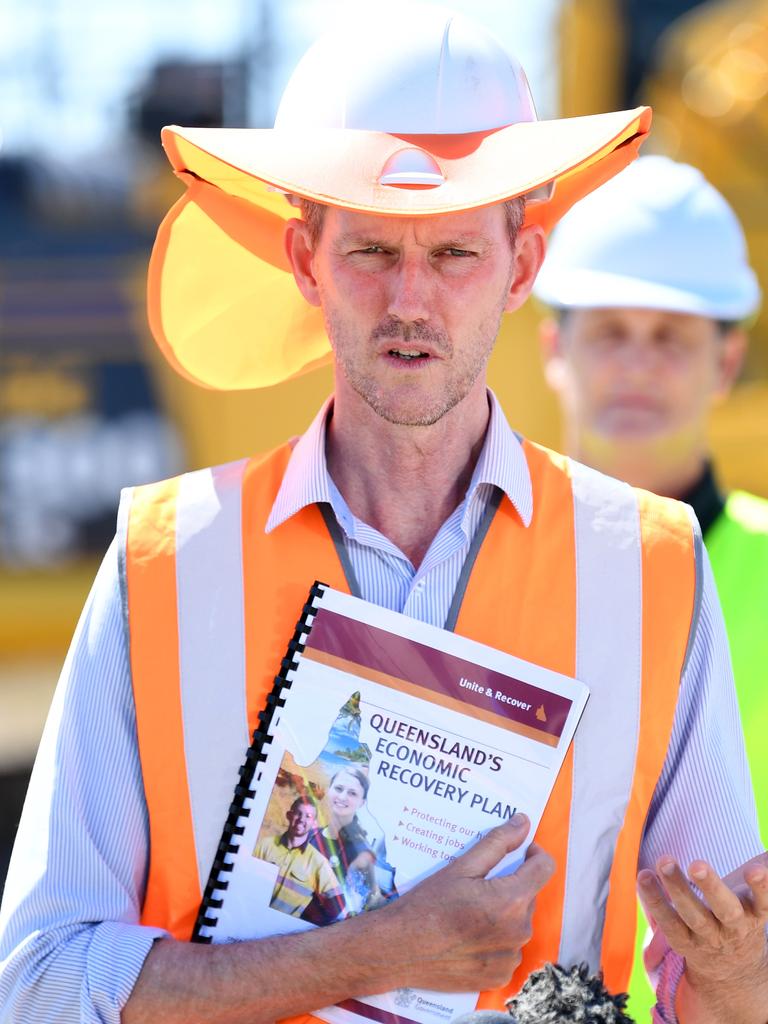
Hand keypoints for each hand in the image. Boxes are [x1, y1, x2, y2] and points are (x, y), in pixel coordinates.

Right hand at [379, 814, 553, 991]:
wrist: (400, 949)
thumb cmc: (428, 903)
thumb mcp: (461, 867)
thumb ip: (498, 843)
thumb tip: (523, 822)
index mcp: (511, 900)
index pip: (545, 868)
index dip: (533, 854)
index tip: (519, 852)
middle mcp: (518, 931)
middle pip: (529, 896)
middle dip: (511, 886)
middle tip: (477, 886)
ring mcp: (511, 958)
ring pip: (519, 923)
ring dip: (504, 914)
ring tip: (470, 913)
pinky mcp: (500, 976)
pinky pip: (509, 950)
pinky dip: (496, 941)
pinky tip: (470, 937)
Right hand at [638, 853, 767, 1021]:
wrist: (740, 974)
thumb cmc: (702, 939)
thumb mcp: (681, 936)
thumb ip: (664, 910)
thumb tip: (640, 876)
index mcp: (688, 941)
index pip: (669, 922)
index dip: (655, 900)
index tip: (643, 874)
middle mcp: (712, 937)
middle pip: (694, 915)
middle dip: (679, 888)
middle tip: (664, 860)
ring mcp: (737, 928)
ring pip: (726, 909)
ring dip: (712, 886)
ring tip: (697, 865)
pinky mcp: (759, 917)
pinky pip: (764, 903)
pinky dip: (760, 887)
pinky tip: (755, 869)